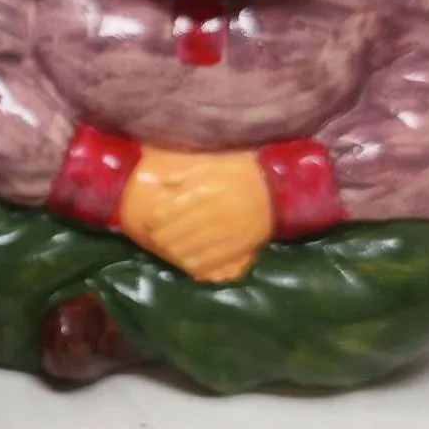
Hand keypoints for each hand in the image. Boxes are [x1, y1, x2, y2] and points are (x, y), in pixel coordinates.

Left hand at [120, 147, 272, 282]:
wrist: (278, 188)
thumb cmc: (241, 173)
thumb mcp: (211, 164)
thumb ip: (184, 173)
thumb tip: (160, 183)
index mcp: (203, 192)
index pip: (165, 214)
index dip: (153, 221)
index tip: (150, 221)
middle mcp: (213, 215)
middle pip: (171, 236)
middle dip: (159, 238)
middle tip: (157, 237)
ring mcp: (225, 234)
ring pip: (186, 253)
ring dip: (173, 253)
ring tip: (170, 248)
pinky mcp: (237, 249)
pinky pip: (207, 263)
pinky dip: (193, 264)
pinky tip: (189, 259)